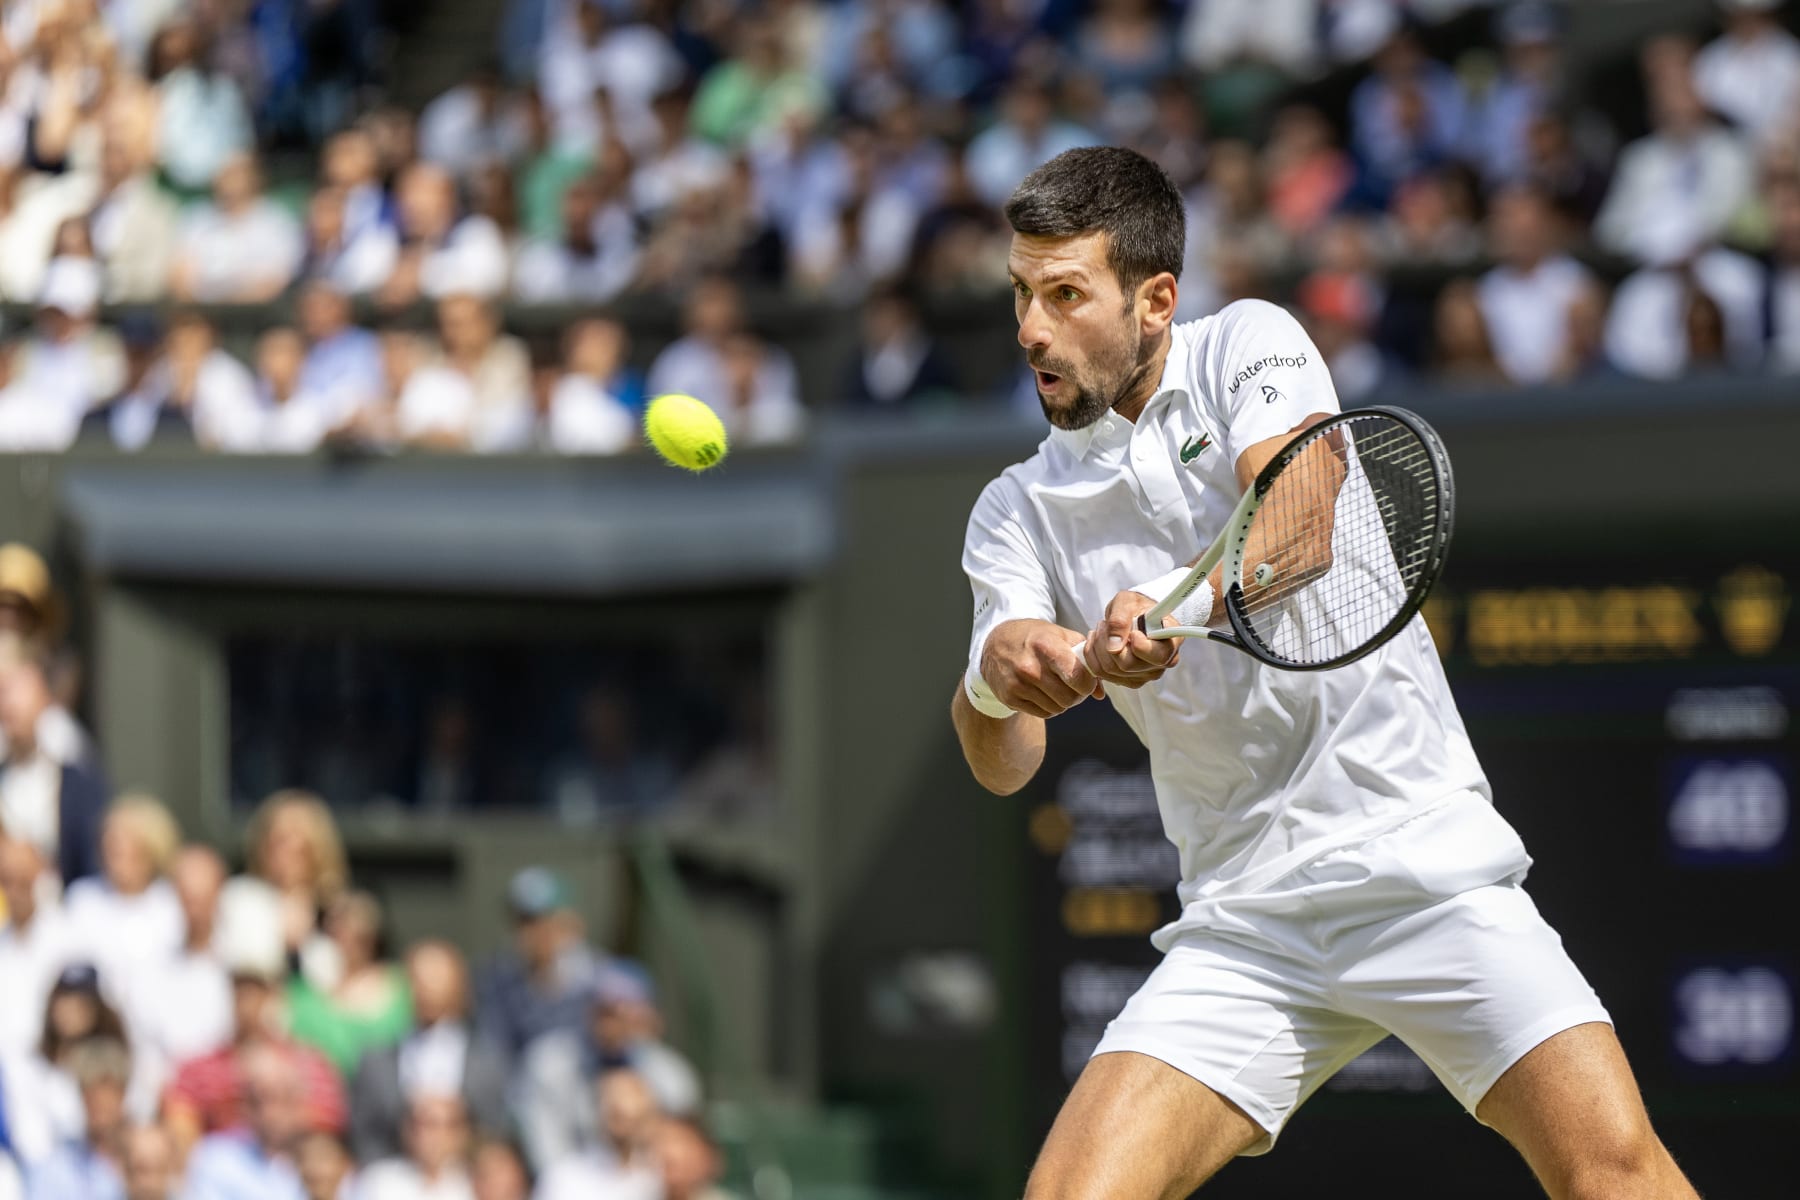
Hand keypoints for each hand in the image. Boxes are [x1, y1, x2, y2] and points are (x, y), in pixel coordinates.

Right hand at [979, 620, 1104, 718]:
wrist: (995, 644)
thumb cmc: (1034, 637)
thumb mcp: (1060, 635)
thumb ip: (1085, 658)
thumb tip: (1099, 693)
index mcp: (1045, 645)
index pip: (1076, 677)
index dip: (1088, 683)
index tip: (1086, 680)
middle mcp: (1029, 666)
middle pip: (1069, 698)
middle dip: (1077, 695)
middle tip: (1074, 686)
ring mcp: (1017, 684)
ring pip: (1058, 709)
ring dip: (1063, 702)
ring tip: (1058, 687)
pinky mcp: (1009, 698)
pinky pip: (1043, 714)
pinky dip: (1049, 707)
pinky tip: (1044, 692)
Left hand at [1084, 591, 1179, 689]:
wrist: (1132, 615)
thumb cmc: (1135, 607)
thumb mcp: (1127, 601)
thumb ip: (1120, 619)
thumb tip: (1114, 647)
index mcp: (1171, 641)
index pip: (1159, 655)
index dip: (1140, 646)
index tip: (1132, 632)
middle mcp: (1162, 662)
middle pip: (1128, 664)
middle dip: (1108, 642)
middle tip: (1104, 624)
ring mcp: (1146, 674)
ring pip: (1111, 670)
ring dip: (1098, 647)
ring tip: (1102, 629)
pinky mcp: (1129, 680)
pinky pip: (1102, 674)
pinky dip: (1093, 656)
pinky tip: (1098, 642)